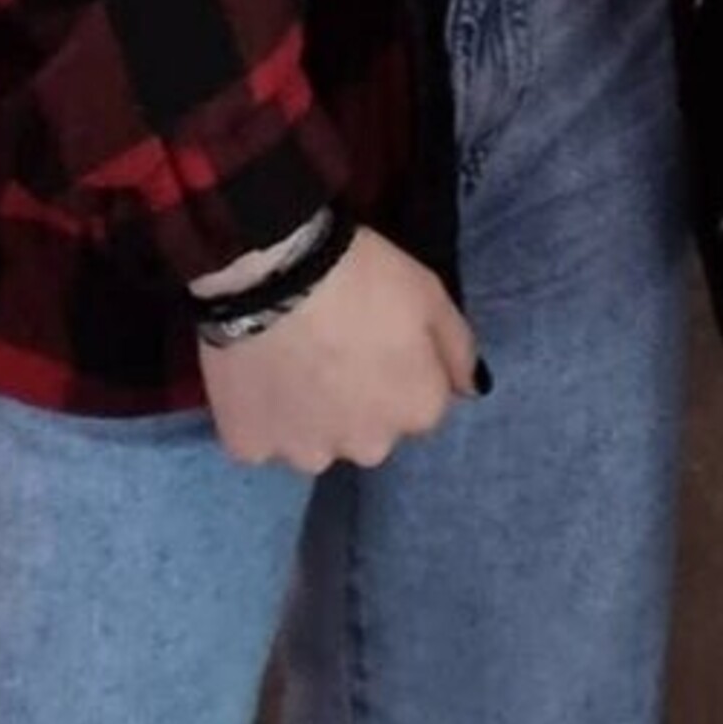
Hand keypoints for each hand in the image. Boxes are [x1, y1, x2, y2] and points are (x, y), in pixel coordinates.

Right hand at [198, 227, 478, 475]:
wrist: (273, 270)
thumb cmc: (362, 276)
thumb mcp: (431, 294)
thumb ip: (459, 349)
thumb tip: (472, 389)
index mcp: (418, 411)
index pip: (418, 405)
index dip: (396, 370)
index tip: (372, 338)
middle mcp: (369, 447)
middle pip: (367, 431)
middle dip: (354, 403)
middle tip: (328, 350)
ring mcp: (307, 453)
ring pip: (314, 440)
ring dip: (307, 415)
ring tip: (287, 362)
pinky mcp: (250, 447)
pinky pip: (261, 438)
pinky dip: (260, 416)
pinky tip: (254, 375)